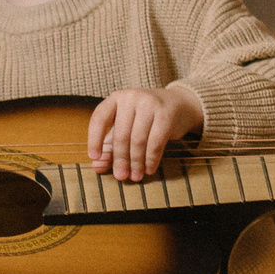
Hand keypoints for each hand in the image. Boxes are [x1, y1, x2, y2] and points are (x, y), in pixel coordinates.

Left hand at [88, 84, 203, 181]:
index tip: (94, 157)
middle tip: (120, 176)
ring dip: (136, 162)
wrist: (180, 104)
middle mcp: (132, 97)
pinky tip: (149, 169)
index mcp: (117, 98)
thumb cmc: (147, 117)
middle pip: (121, 134)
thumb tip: (97, 166)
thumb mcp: (127, 125)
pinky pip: (155, 142)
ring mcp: (150, 104)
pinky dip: (151, 159)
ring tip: (136, 176)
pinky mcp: (166, 115)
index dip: (95, 139)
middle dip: (120, 159)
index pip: (100, 118)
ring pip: (138, 140)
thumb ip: (110, 144)